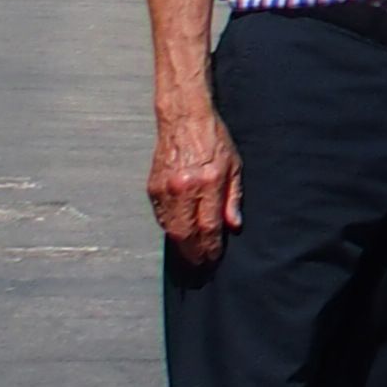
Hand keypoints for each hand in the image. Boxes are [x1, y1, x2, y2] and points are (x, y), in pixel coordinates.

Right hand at [149, 100, 240, 265]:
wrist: (184, 120)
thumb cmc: (214, 140)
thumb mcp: (234, 166)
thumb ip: (234, 198)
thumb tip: (234, 226)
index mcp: (208, 182)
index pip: (208, 226)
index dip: (211, 247)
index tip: (214, 259)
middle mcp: (184, 188)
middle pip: (185, 234)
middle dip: (194, 254)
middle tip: (201, 267)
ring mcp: (165, 189)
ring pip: (170, 229)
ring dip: (180, 247)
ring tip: (191, 258)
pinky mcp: (152, 188)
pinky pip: (161, 217)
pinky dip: (170, 230)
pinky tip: (179, 236)